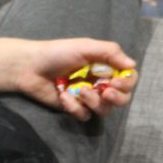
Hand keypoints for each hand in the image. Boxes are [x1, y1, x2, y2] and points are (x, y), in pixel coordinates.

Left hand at [10, 37, 137, 121]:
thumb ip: (110, 52)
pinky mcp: (75, 108)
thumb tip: (132, 64)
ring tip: (79, 92)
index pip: (128, 79)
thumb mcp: (85, 46)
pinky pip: (84, 115)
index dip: (127, 84)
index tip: (116, 82)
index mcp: (106, 67)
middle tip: (105, 92)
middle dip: (116, 98)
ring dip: (94, 102)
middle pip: (122, 98)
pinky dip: (75, 107)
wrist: (30, 67)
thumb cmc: (57, 53)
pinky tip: (63, 95)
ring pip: (105, 109)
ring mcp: (88, 98)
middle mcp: (100, 83)